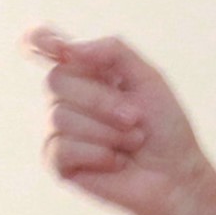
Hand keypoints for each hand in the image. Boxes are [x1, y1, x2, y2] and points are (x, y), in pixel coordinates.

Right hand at [26, 25, 209, 214]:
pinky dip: (98, 154)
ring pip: (59, 117)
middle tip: (135, 117)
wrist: (175, 175)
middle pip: (56, 80)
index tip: (56, 46)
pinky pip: (62, 149)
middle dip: (102, 100)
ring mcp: (57, 129)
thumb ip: (113, 52)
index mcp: (86, 70)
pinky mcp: (57, 162)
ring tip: (132, 142)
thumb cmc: (164, 126)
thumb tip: (69, 50)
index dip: (40, 39)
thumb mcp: (148, 78)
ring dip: (107, 131)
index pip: (44, 44)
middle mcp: (66, 97)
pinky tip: (117, 161)